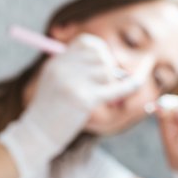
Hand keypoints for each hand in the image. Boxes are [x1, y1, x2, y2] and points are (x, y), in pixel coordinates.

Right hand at [0, 35, 138, 177]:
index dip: (101, 51)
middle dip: (109, 70)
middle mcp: (63, 67)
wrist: (36, 135)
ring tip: (97, 101)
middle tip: (106, 87)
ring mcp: (73, 82)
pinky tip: (141, 82)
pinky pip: (116, 89)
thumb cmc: (50, 112)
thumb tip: (110, 63)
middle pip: (101, 56)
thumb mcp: (56, 83)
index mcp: (57, 61)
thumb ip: (76, 69)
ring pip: (108, 73)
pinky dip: (132, 85)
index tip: (105, 65)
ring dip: (111, 86)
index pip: (87, 42)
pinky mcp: (84, 99)